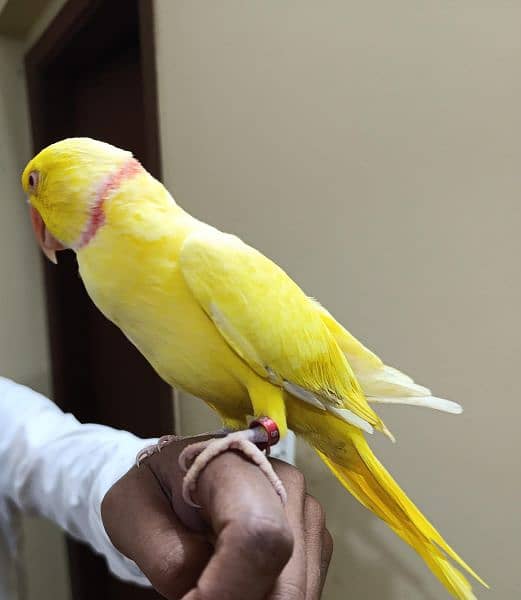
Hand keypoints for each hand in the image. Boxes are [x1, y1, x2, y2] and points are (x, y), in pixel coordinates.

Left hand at [102, 435, 331, 598]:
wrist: (178, 470)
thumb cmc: (153, 485)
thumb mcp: (130, 511)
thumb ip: (165, 557)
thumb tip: (204, 593)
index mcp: (235, 460)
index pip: (254, 533)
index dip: (226, 589)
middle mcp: (284, 482)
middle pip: (285, 579)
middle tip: (195, 599)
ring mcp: (305, 512)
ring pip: (296, 594)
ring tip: (210, 587)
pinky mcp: (313, 540)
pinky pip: (298, 592)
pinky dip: (260, 598)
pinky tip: (234, 587)